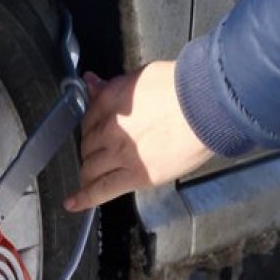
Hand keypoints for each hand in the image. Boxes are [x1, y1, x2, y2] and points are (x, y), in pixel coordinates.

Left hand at [65, 63, 212, 211]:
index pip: (87, 118)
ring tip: (90, 178)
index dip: (90, 127)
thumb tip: (92, 82)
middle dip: (91, 150)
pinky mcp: (135, 175)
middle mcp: (110, 129)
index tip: (94, 132)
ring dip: (89, 173)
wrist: (206, 107)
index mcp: (111, 101)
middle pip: (87, 145)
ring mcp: (121, 154)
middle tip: (100, 154)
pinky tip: (73, 203)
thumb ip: (113, 85)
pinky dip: (84, 198)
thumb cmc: (183, 89)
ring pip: (90, 168)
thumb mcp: (142, 76)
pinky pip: (101, 190)